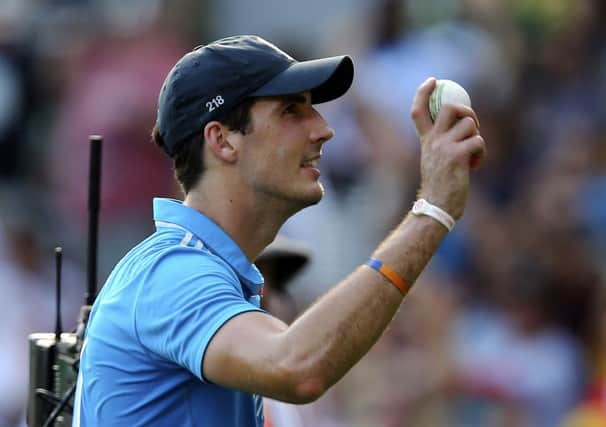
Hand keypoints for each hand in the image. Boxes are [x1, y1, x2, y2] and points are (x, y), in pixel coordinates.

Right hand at [410, 77, 485, 219]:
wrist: (437, 207)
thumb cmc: (440, 188)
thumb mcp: (435, 161)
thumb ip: (444, 144)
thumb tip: (464, 129)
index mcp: (426, 141)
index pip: (418, 111)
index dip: (423, 92)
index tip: (432, 80)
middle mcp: (433, 141)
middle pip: (450, 107)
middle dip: (467, 111)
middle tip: (473, 127)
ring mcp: (444, 147)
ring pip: (470, 124)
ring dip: (477, 137)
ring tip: (474, 155)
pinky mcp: (458, 156)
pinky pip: (479, 141)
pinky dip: (482, 152)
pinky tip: (476, 166)